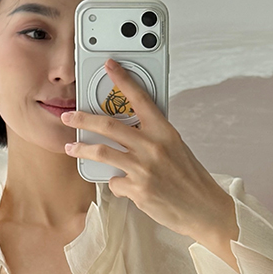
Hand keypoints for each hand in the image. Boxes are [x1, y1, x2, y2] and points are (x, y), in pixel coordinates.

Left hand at [61, 58, 239, 269]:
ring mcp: (144, 168)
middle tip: (69, 116)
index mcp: (164, 131)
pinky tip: (125, 187)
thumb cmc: (190, 179)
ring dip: (83, 149)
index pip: (141, 98)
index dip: (123, 79)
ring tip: (71, 147)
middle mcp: (153, 146)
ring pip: (103, 152)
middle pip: (110, 125)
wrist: (204, 208)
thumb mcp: (175, 148)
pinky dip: (116, 184)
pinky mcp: (138, 189)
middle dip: (84, 118)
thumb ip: (152, 138)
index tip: (110, 66)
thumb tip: (128, 134)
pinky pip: (115, 182)